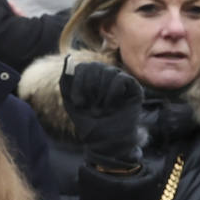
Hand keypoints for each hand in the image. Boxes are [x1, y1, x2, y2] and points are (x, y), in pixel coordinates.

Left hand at [59, 56, 143, 170]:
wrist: (105, 141)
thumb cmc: (88, 122)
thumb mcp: (70, 102)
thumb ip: (66, 81)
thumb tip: (68, 58)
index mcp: (91, 77)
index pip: (83, 66)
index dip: (78, 82)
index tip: (78, 102)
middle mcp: (106, 75)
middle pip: (95, 66)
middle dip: (89, 87)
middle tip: (89, 106)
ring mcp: (120, 80)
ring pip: (109, 71)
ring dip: (101, 93)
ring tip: (100, 109)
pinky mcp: (133, 88)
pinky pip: (121, 79)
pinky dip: (112, 92)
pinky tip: (109, 106)